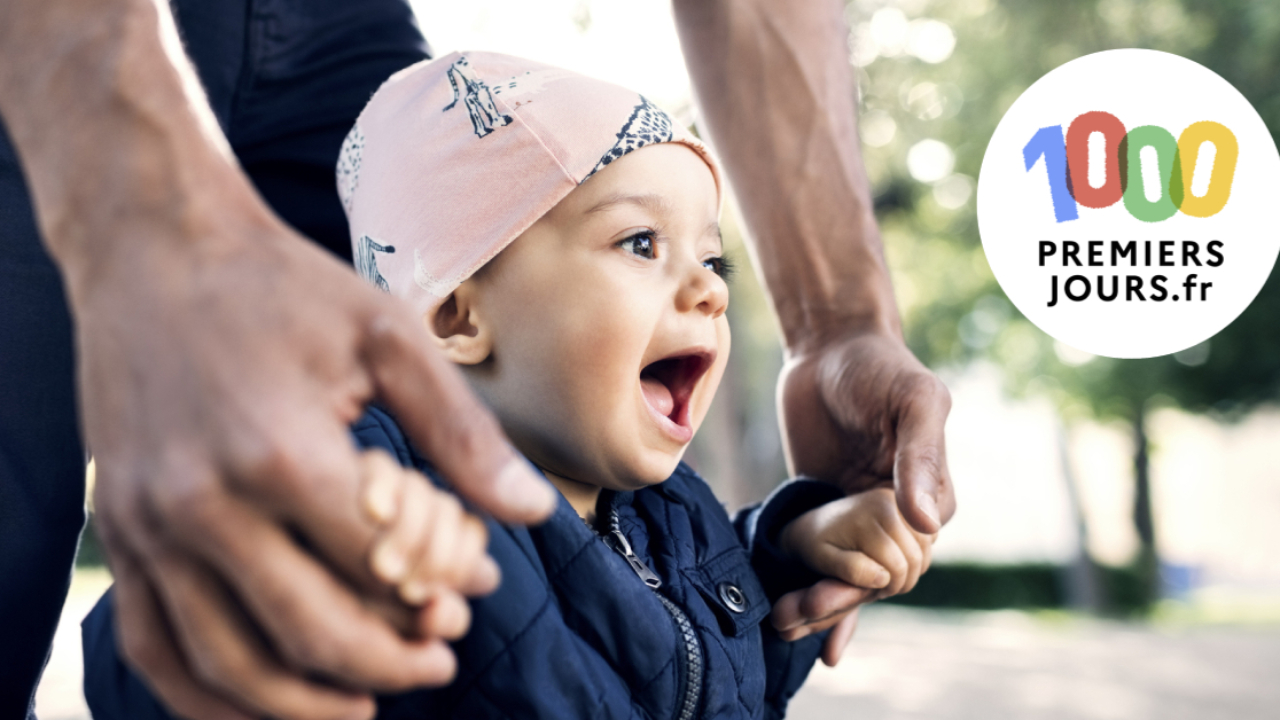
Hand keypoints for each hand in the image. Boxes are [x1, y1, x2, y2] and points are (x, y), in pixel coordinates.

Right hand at [83, 200, 555, 719]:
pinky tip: (265, 706)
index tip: (477, 588)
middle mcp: (201, 502)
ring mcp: (145, 526)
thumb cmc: (282, 288)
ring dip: (307, 703)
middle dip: (391, 660)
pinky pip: (153, 648)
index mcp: (280, 450)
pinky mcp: (117, 532)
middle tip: (439, 659)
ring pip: (229, 663)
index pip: (382, 562)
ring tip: (367, 704)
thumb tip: (533, 512)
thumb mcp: (388, 338)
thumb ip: (461, 433)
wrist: (155, 250)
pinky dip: (207, 700)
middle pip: (311, 629)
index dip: (442, 587)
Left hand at [775, 330, 953, 662]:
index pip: (909, 555)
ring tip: (786, 626)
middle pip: (875, 575)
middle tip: (803, 612)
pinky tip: (795, 623)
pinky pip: (819, 556)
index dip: (880, 576)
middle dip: (842, 598)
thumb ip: (922, 457)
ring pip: (846, 574)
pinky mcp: (822, 509)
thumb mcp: (913, 401)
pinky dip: (812, 588)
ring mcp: (858, 515)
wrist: (830, 344)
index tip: (852, 588)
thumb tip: (926, 523)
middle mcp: (896, 514)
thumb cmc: (880, 367)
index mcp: (930, 496)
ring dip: (821, 604)